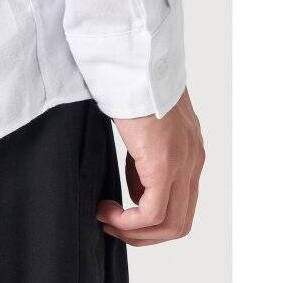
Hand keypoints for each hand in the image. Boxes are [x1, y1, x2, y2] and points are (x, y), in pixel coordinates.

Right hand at [97, 88, 204, 245]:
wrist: (134, 65)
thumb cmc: (135, 87)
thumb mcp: (146, 129)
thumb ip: (147, 157)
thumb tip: (136, 186)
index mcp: (190, 151)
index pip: (182, 203)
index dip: (153, 219)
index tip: (124, 214)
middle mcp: (192, 161)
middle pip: (180, 222)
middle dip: (145, 234)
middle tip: (115, 226)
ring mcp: (182, 164)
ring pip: (170, 224)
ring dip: (135, 232)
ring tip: (107, 220)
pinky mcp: (164, 164)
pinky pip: (151, 213)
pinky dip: (128, 222)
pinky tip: (106, 210)